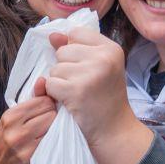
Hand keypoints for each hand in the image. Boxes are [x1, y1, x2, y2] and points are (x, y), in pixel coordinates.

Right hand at [0, 95, 56, 163]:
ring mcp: (24, 145)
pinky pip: (52, 143)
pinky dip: (53, 142)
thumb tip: (43, 80)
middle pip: (51, 113)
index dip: (49, 105)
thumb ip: (31, 100)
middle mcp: (16, 129)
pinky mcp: (31, 158)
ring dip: (55, 130)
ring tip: (48, 133)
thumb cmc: (6, 139)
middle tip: (48, 124)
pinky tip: (47, 144)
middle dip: (52, 117)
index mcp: (11, 115)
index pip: (43, 101)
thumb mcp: (13, 117)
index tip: (47, 111)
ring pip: (53, 127)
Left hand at [40, 27, 134, 144]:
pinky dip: (55, 94)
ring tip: (78, 93)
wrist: (114, 130)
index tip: (86, 68)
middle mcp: (103, 57)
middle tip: (83, 85)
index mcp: (111, 48)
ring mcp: (90, 74)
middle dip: (66, 68)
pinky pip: (50, 84)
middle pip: (63, 51)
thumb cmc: (105, 98)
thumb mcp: (98, 67)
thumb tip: (52, 35)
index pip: (76, 33)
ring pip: (55, 68)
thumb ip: (76, 48)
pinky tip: (71, 101)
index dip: (73, 50)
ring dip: (60, 82)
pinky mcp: (76, 90)